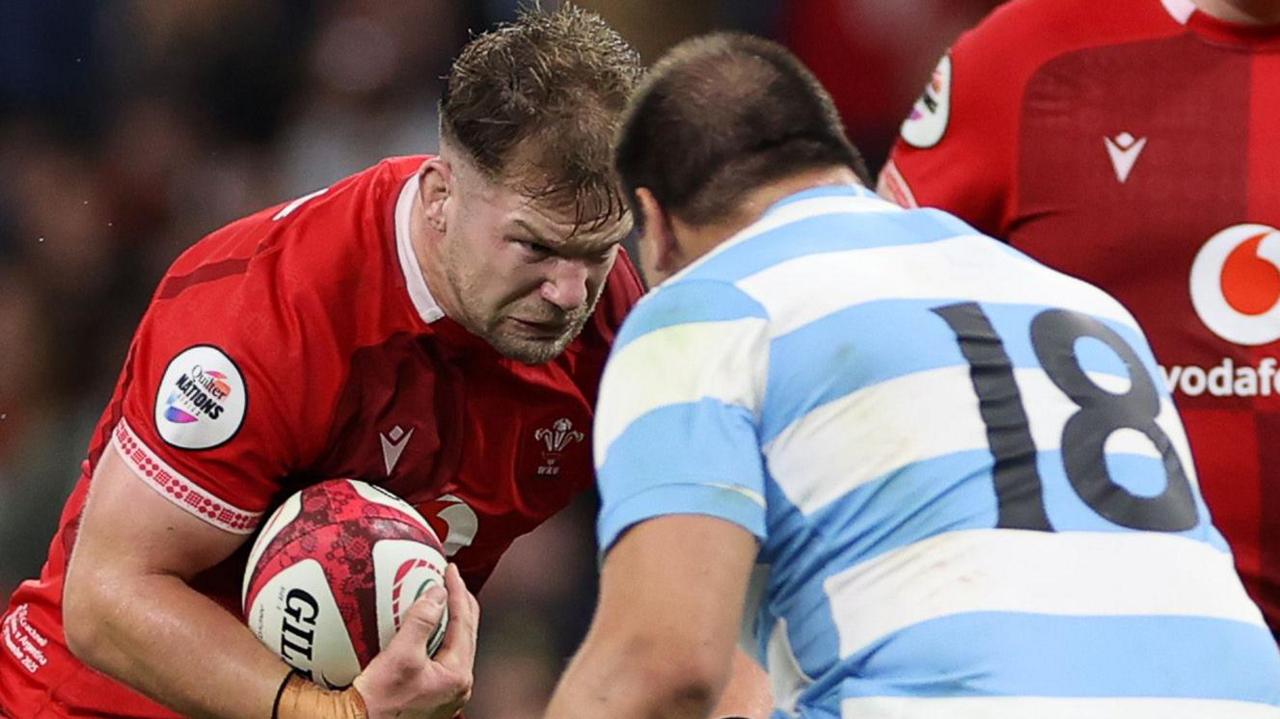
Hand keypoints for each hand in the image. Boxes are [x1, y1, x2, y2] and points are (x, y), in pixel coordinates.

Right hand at [353, 564, 479, 718]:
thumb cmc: (380, 703)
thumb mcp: (401, 656)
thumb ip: (421, 622)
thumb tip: (438, 595)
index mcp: (458, 674)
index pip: (464, 623)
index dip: (457, 592)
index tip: (451, 572)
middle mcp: (458, 684)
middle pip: (465, 633)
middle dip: (459, 603)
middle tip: (451, 580)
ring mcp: (447, 690)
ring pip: (455, 644)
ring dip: (448, 619)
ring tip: (441, 597)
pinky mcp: (432, 693)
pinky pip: (441, 655)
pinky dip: (436, 636)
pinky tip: (425, 628)